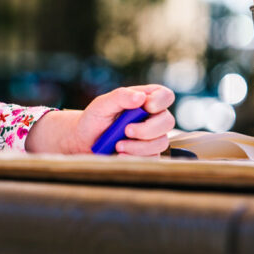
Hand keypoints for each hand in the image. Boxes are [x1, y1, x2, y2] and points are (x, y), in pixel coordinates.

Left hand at [25, 84, 174, 155]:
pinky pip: (152, 158)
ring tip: (118, 145)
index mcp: (146, 99)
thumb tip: (141, 97)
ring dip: (139, 146)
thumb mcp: (102, 104)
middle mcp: (153, 117)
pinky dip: (134, 157)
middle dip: (147, 129)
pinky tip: (119, 155)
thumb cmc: (95, 118)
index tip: (145, 107)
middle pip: (167, 121)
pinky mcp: (149, 154)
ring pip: (161, 142)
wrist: (85, 141)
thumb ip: (120, 96)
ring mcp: (153, 137)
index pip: (165, 96)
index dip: (160, 102)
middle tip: (126, 130)